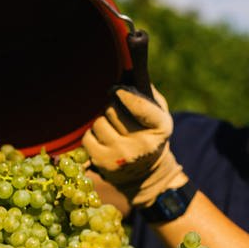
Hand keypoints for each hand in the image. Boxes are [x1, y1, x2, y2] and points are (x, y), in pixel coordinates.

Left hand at [82, 86, 188, 209]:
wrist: (147, 175)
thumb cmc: (149, 135)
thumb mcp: (157, 116)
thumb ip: (145, 95)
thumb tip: (125, 72)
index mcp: (161, 128)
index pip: (138, 105)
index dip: (124, 93)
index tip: (117, 89)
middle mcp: (143, 144)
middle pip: (113, 109)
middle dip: (112, 107)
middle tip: (117, 115)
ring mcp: (122, 156)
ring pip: (99, 123)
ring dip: (102, 122)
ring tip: (112, 130)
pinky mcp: (104, 164)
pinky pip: (87, 138)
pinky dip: (92, 136)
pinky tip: (103, 141)